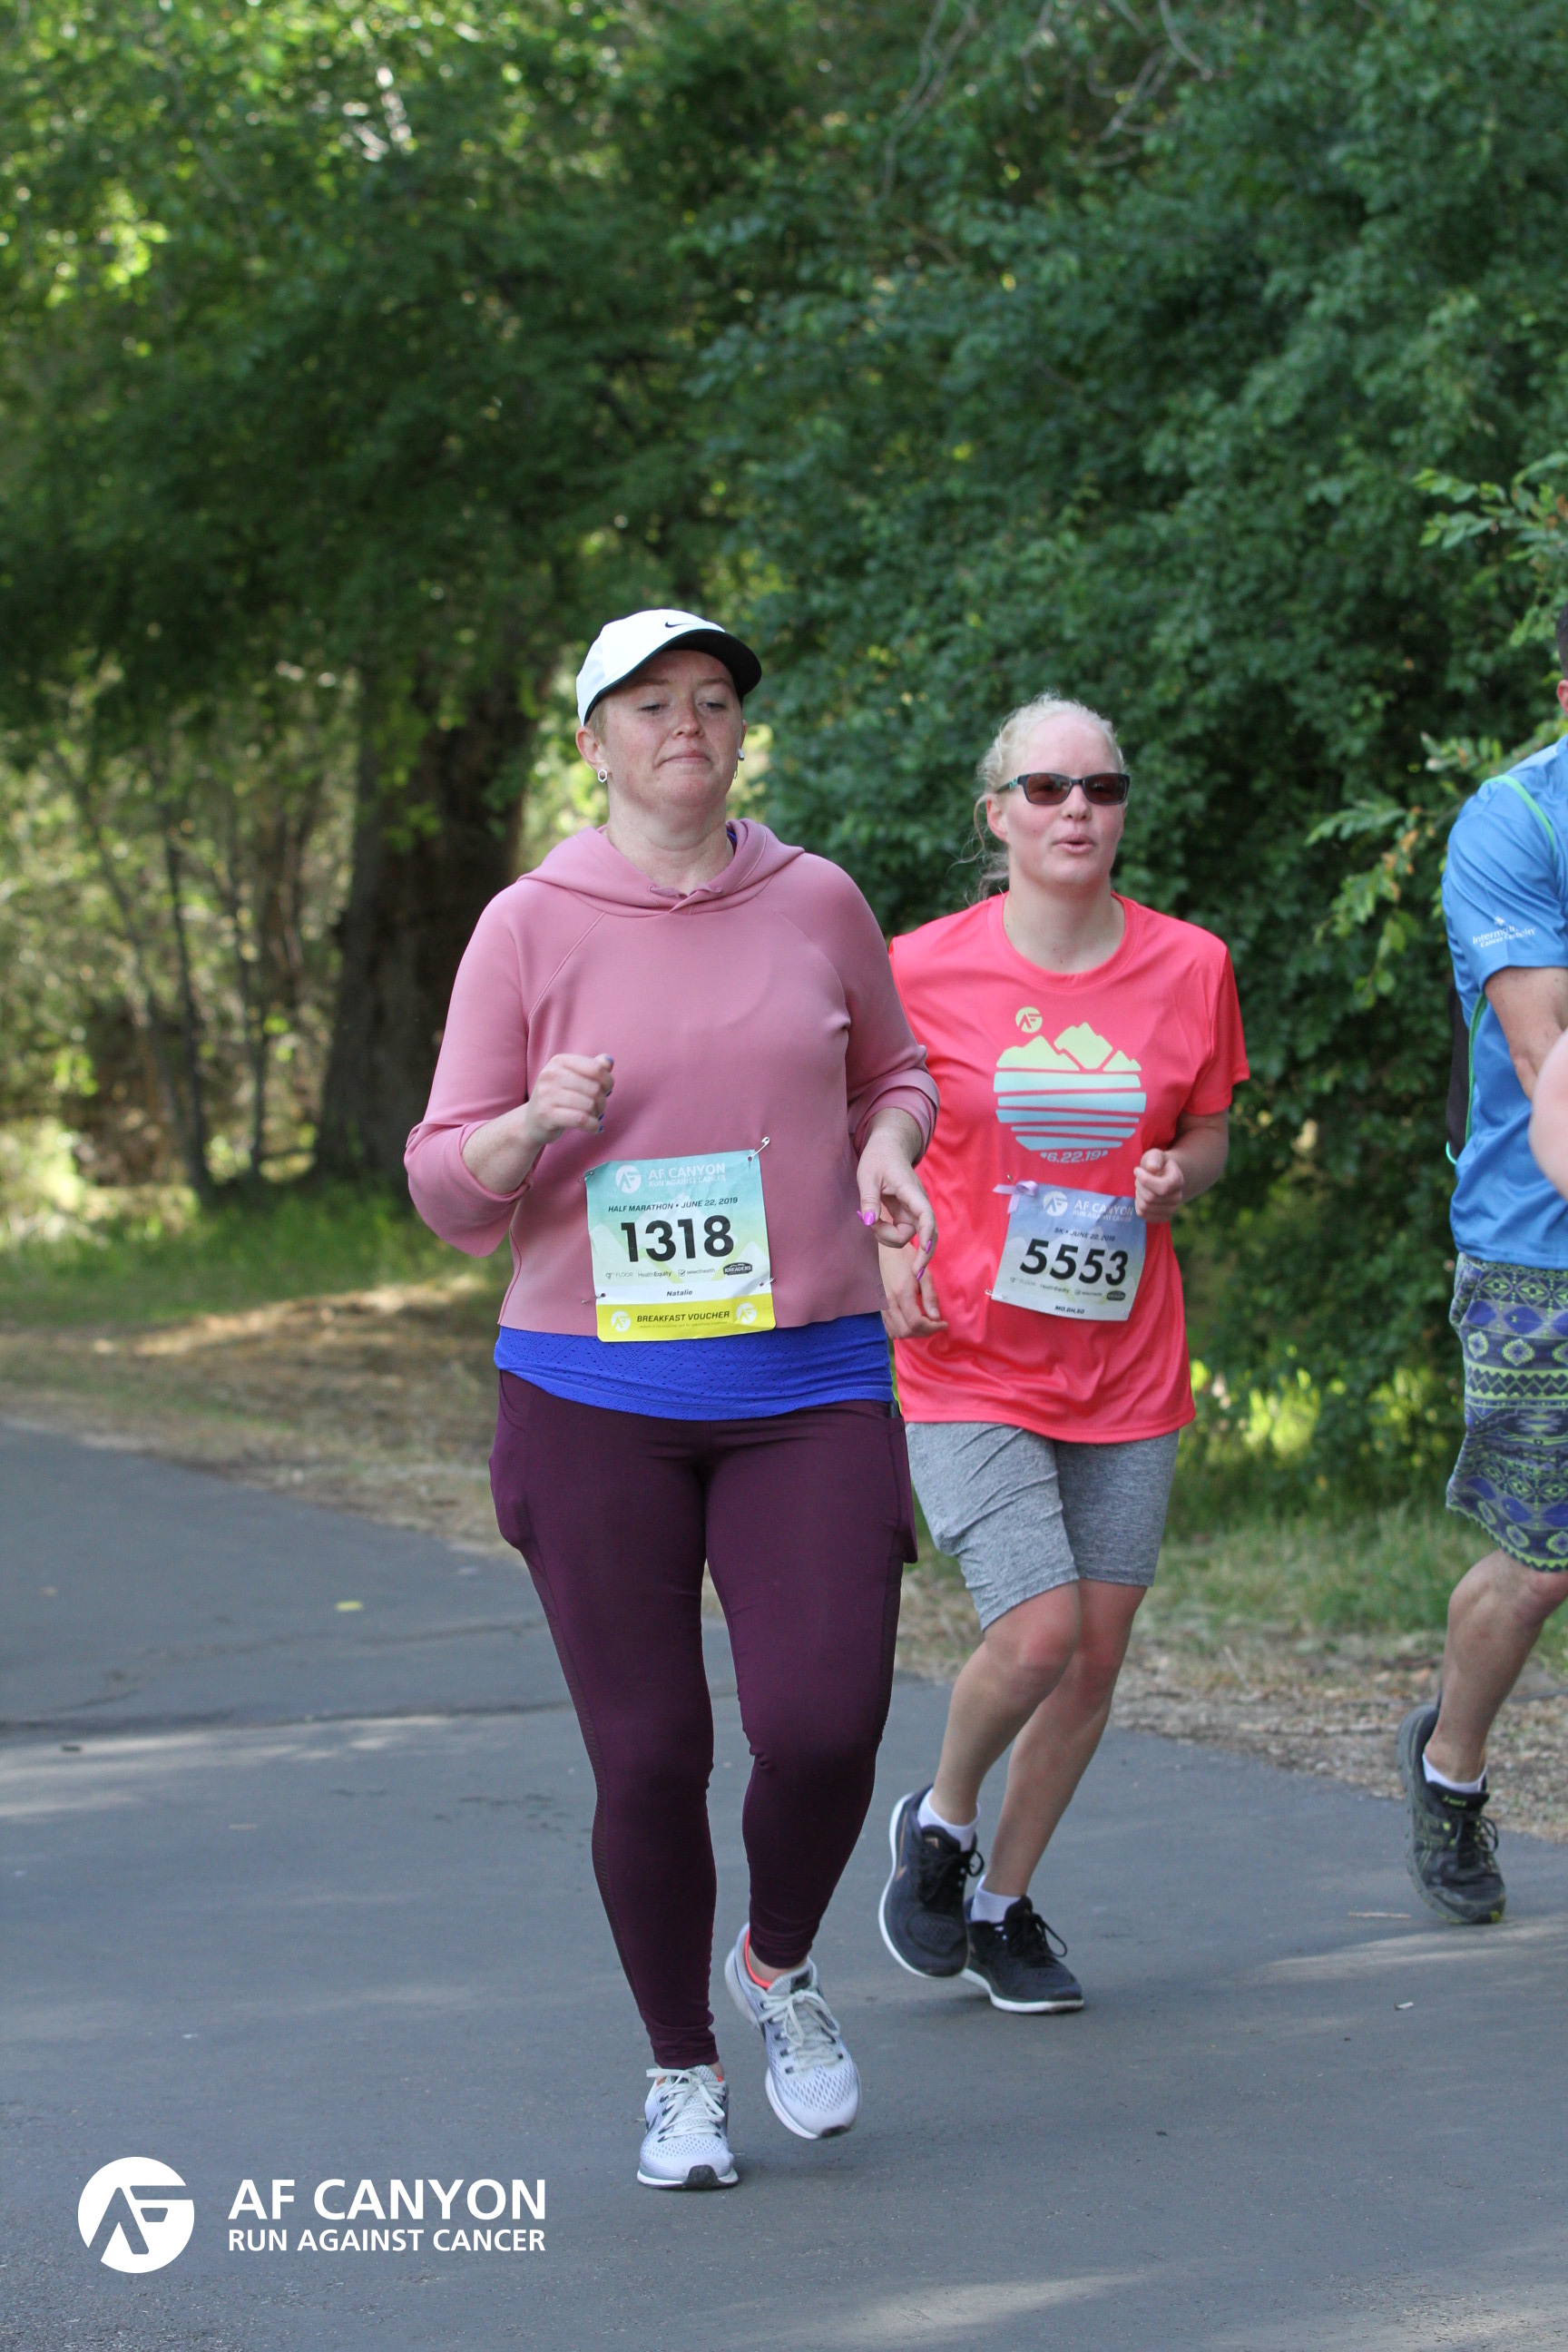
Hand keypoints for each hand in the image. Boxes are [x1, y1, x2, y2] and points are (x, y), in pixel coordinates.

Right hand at [461, 1053, 612, 1193]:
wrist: (531, 1121)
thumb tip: (608, 1062)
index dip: (608, 1081)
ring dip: (598, 1114)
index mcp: (559, 1062)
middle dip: (603, 1101)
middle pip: (594, 1088)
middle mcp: (550, 1075)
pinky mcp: (546, 1115)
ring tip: (594, 1117)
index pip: (595, 1068)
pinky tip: (595, 1127)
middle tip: (599, 1108)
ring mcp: (546, 1095)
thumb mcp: (573, 1078)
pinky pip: (581, 1119)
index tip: (607, 1090)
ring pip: (589, 1104)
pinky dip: (593, 1125)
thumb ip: (592, 1068)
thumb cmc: (558, 1097)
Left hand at [856, 1111, 936, 1274]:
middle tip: (902, 1261)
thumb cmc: (878, 1158)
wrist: (888, 1149)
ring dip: (887, 1237)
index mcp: (911, 1191)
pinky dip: (886, 1235)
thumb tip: (869, 1222)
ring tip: (869, 1220)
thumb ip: (869, 1199)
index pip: (926, 1216)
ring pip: (907, 1237)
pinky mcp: (906, 1215)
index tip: (925, 1250)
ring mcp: (913, 1211)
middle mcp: (917, 1204)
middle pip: (923, 1234)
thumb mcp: (867, 1176)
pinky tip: (875, 1224)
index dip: (927, 1234)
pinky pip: (900, 1234)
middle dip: (914, 1250)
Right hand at [879, 1241, 946, 1339]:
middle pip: (907, 1331)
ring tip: (926, 1324)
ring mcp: (882, 1306)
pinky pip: (890, 1328)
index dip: (932, 1328)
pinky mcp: (879, 1307)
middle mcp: (889, 1303)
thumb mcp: (924, 1275)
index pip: (916, 1322)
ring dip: (914, 1333)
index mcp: (902, 1293)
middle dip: (925, 1332)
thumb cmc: (907, 1260)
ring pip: (897, 1332)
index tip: (944, 1323)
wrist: (886, 1252)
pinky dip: (903, 1331)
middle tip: (937, 1324)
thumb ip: (930, 1297)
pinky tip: (913, 1323)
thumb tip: (936, 1317)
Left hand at [1133, 1146, 1185, 1223]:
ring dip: (1138, 1195)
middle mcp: (1177, 1197)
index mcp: (1178, 1181)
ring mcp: (1171, 1209)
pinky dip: (1137, 1204)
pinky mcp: (1162, 1217)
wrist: (1163, 1176)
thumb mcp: (1155, 1155)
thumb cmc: (1157, 1164)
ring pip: (1144, 1207)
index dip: (1145, 1179)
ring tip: (1142, 1187)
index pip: (1162, 1188)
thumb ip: (1154, 1158)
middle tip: (1139, 1178)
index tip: (1137, 1170)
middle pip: (1150, 1198)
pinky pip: (1143, 1214)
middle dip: (1139, 1186)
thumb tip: (1152, 1168)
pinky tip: (1142, 1196)